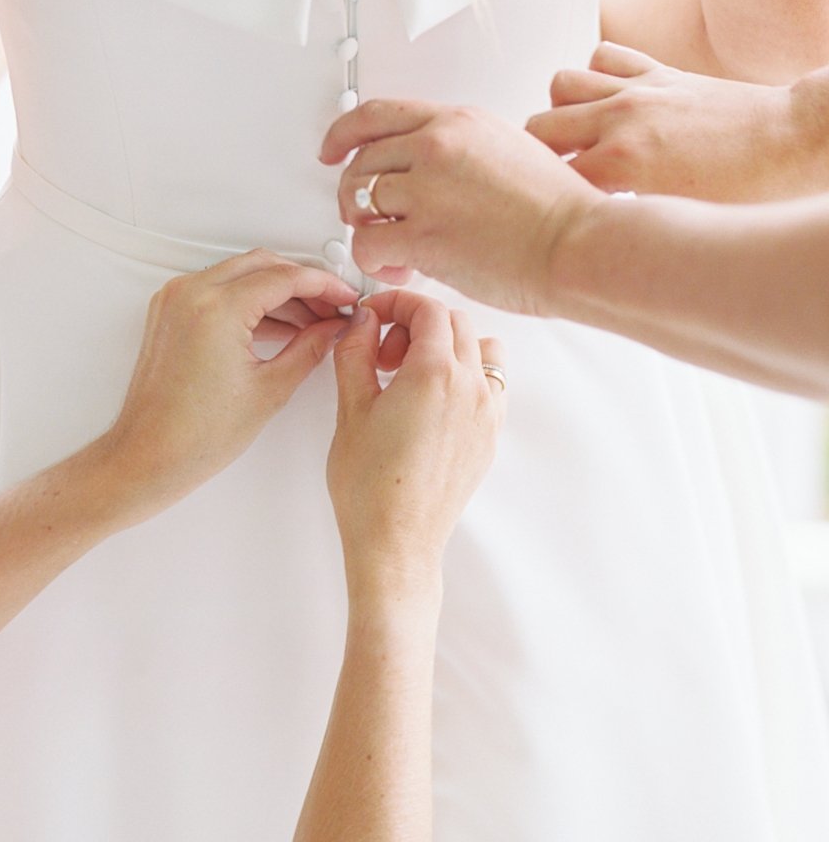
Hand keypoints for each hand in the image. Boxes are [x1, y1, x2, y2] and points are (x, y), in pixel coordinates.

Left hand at [97, 250, 356, 526]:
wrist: (149, 456)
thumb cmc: (194, 435)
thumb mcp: (270, 389)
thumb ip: (309, 349)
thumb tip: (331, 330)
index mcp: (215, 308)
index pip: (284, 277)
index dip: (324, 284)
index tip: (344, 296)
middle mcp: (189, 295)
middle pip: (262, 265)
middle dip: (302, 283)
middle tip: (332, 306)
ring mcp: (173, 302)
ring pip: (239, 274)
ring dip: (277, 292)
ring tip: (312, 321)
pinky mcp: (168, 315)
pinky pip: (216, 292)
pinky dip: (248, 302)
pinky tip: (279, 325)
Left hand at [321, 100, 601, 315]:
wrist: (581, 246)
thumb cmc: (562, 212)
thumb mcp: (511, 149)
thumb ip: (463, 150)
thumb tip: (430, 168)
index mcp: (458, 121)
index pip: (376, 115)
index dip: (342, 134)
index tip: (331, 151)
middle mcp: (437, 146)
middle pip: (360, 163)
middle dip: (354, 196)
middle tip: (368, 219)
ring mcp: (427, 188)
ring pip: (357, 202)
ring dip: (366, 229)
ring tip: (395, 248)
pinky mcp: (422, 232)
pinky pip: (366, 244)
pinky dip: (374, 261)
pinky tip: (401, 267)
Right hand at [327, 291, 504, 602]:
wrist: (396, 539)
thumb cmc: (369, 485)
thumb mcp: (350, 409)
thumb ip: (355, 353)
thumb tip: (361, 323)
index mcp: (433, 374)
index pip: (427, 309)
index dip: (396, 302)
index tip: (373, 314)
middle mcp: (470, 388)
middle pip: (456, 323)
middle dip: (416, 322)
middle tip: (380, 346)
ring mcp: (487, 413)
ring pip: (480, 350)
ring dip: (446, 345)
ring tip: (409, 370)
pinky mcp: (489, 435)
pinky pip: (491, 384)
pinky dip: (466, 374)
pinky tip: (430, 398)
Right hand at [526, 42, 827, 201]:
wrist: (803, 142)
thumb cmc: (757, 189)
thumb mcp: (682, 221)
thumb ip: (624, 222)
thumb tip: (592, 238)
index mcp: (622, 163)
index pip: (543, 178)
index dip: (537, 196)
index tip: (541, 210)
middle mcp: (621, 118)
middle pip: (537, 127)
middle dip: (536, 153)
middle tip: (553, 174)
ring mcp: (640, 89)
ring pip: (562, 84)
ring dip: (562, 109)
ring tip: (578, 135)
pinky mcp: (661, 72)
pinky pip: (604, 56)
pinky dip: (598, 75)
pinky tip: (611, 103)